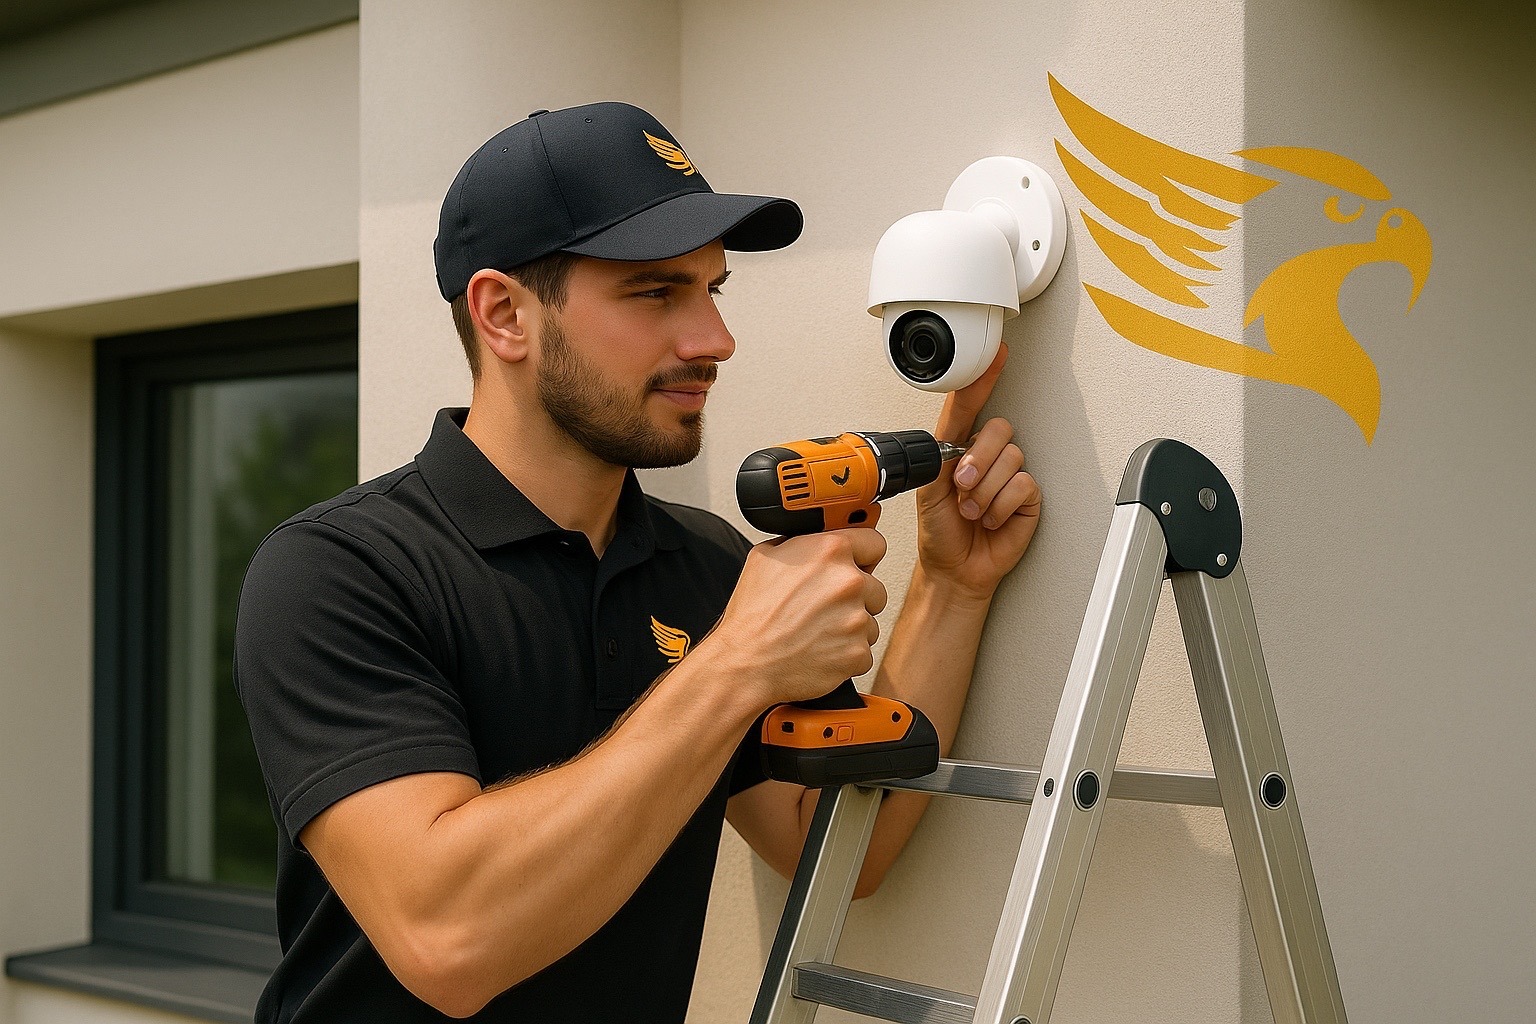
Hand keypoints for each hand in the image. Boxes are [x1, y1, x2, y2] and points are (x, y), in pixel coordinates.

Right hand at [710, 530, 887, 708]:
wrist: (746, 662)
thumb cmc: (752, 616)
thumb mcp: (765, 558)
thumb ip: (802, 544)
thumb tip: (816, 540)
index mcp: (830, 551)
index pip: (874, 543)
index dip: (864, 556)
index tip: (858, 564)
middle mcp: (848, 582)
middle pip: (875, 586)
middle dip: (856, 596)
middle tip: (824, 607)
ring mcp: (856, 619)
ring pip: (870, 620)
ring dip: (851, 626)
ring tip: (817, 631)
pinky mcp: (858, 652)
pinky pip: (863, 650)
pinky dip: (846, 653)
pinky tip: (820, 649)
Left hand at [915, 343, 1040, 600]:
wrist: (955, 567)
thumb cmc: (940, 531)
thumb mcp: (928, 488)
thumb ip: (939, 456)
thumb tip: (956, 440)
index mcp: (959, 448)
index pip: (971, 407)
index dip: (984, 380)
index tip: (997, 355)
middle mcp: (986, 456)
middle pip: (998, 430)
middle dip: (977, 462)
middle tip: (962, 488)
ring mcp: (1009, 475)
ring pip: (1011, 459)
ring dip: (985, 492)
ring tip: (973, 511)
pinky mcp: (1027, 497)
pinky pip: (1023, 485)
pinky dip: (1001, 506)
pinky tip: (991, 518)